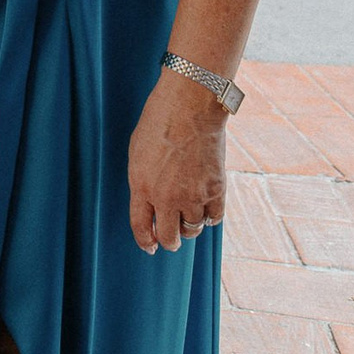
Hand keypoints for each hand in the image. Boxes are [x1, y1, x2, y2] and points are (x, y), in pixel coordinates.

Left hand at [127, 68, 229, 252]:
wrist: (190, 106)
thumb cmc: (159, 121)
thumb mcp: (138, 152)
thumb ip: (143, 180)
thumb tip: (150, 201)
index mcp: (141, 187)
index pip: (141, 228)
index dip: (145, 241)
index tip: (150, 247)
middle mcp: (167, 197)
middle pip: (169, 237)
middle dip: (169, 241)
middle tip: (172, 240)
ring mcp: (194, 196)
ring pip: (193, 229)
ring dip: (189, 226)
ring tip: (188, 215)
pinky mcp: (216, 190)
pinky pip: (215, 218)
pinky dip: (210, 217)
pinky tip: (206, 208)